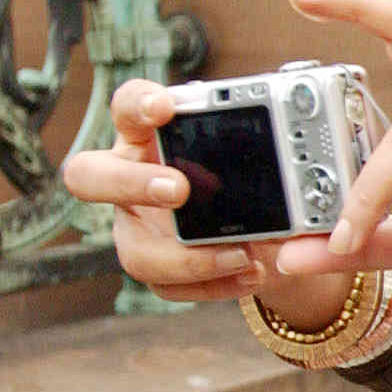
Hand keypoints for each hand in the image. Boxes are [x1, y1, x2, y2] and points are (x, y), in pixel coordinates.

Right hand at [63, 80, 338, 323]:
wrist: (267, 229)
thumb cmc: (254, 174)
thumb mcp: (267, 156)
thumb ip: (272, 148)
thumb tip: (303, 148)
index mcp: (151, 135)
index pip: (128, 107)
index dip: (137, 104)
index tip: (165, 107)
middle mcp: (130, 178)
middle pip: (88, 176)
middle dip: (131, 183)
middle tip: (179, 189)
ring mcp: (136, 227)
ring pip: (134, 252)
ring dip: (189, 258)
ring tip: (242, 255)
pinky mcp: (154, 266)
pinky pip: (169, 287)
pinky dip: (213, 286)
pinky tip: (250, 275)